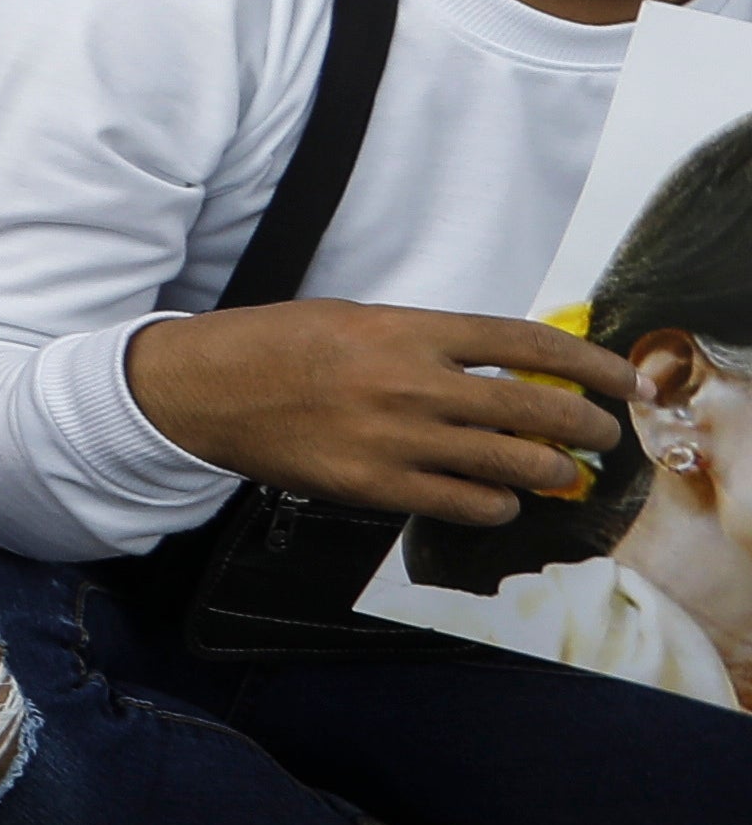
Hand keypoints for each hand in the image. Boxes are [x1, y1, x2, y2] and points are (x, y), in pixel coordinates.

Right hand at [134, 295, 639, 522]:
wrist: (202, 389)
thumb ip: (430, 341)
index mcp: (407, 329)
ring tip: (562, 474)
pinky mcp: (373, 485)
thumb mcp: (357, 319)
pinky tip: (501, 500)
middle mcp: (410, 382)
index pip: (527, 343)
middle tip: (605, 434)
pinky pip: (465, 504)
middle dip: (588, 425)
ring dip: (553, 472)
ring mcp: (394, 438)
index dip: (590, 364)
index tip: (624, 379)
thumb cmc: (276, 347)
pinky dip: (498, 505)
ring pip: (513, 462)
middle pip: (535, 407)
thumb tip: (507, 366)